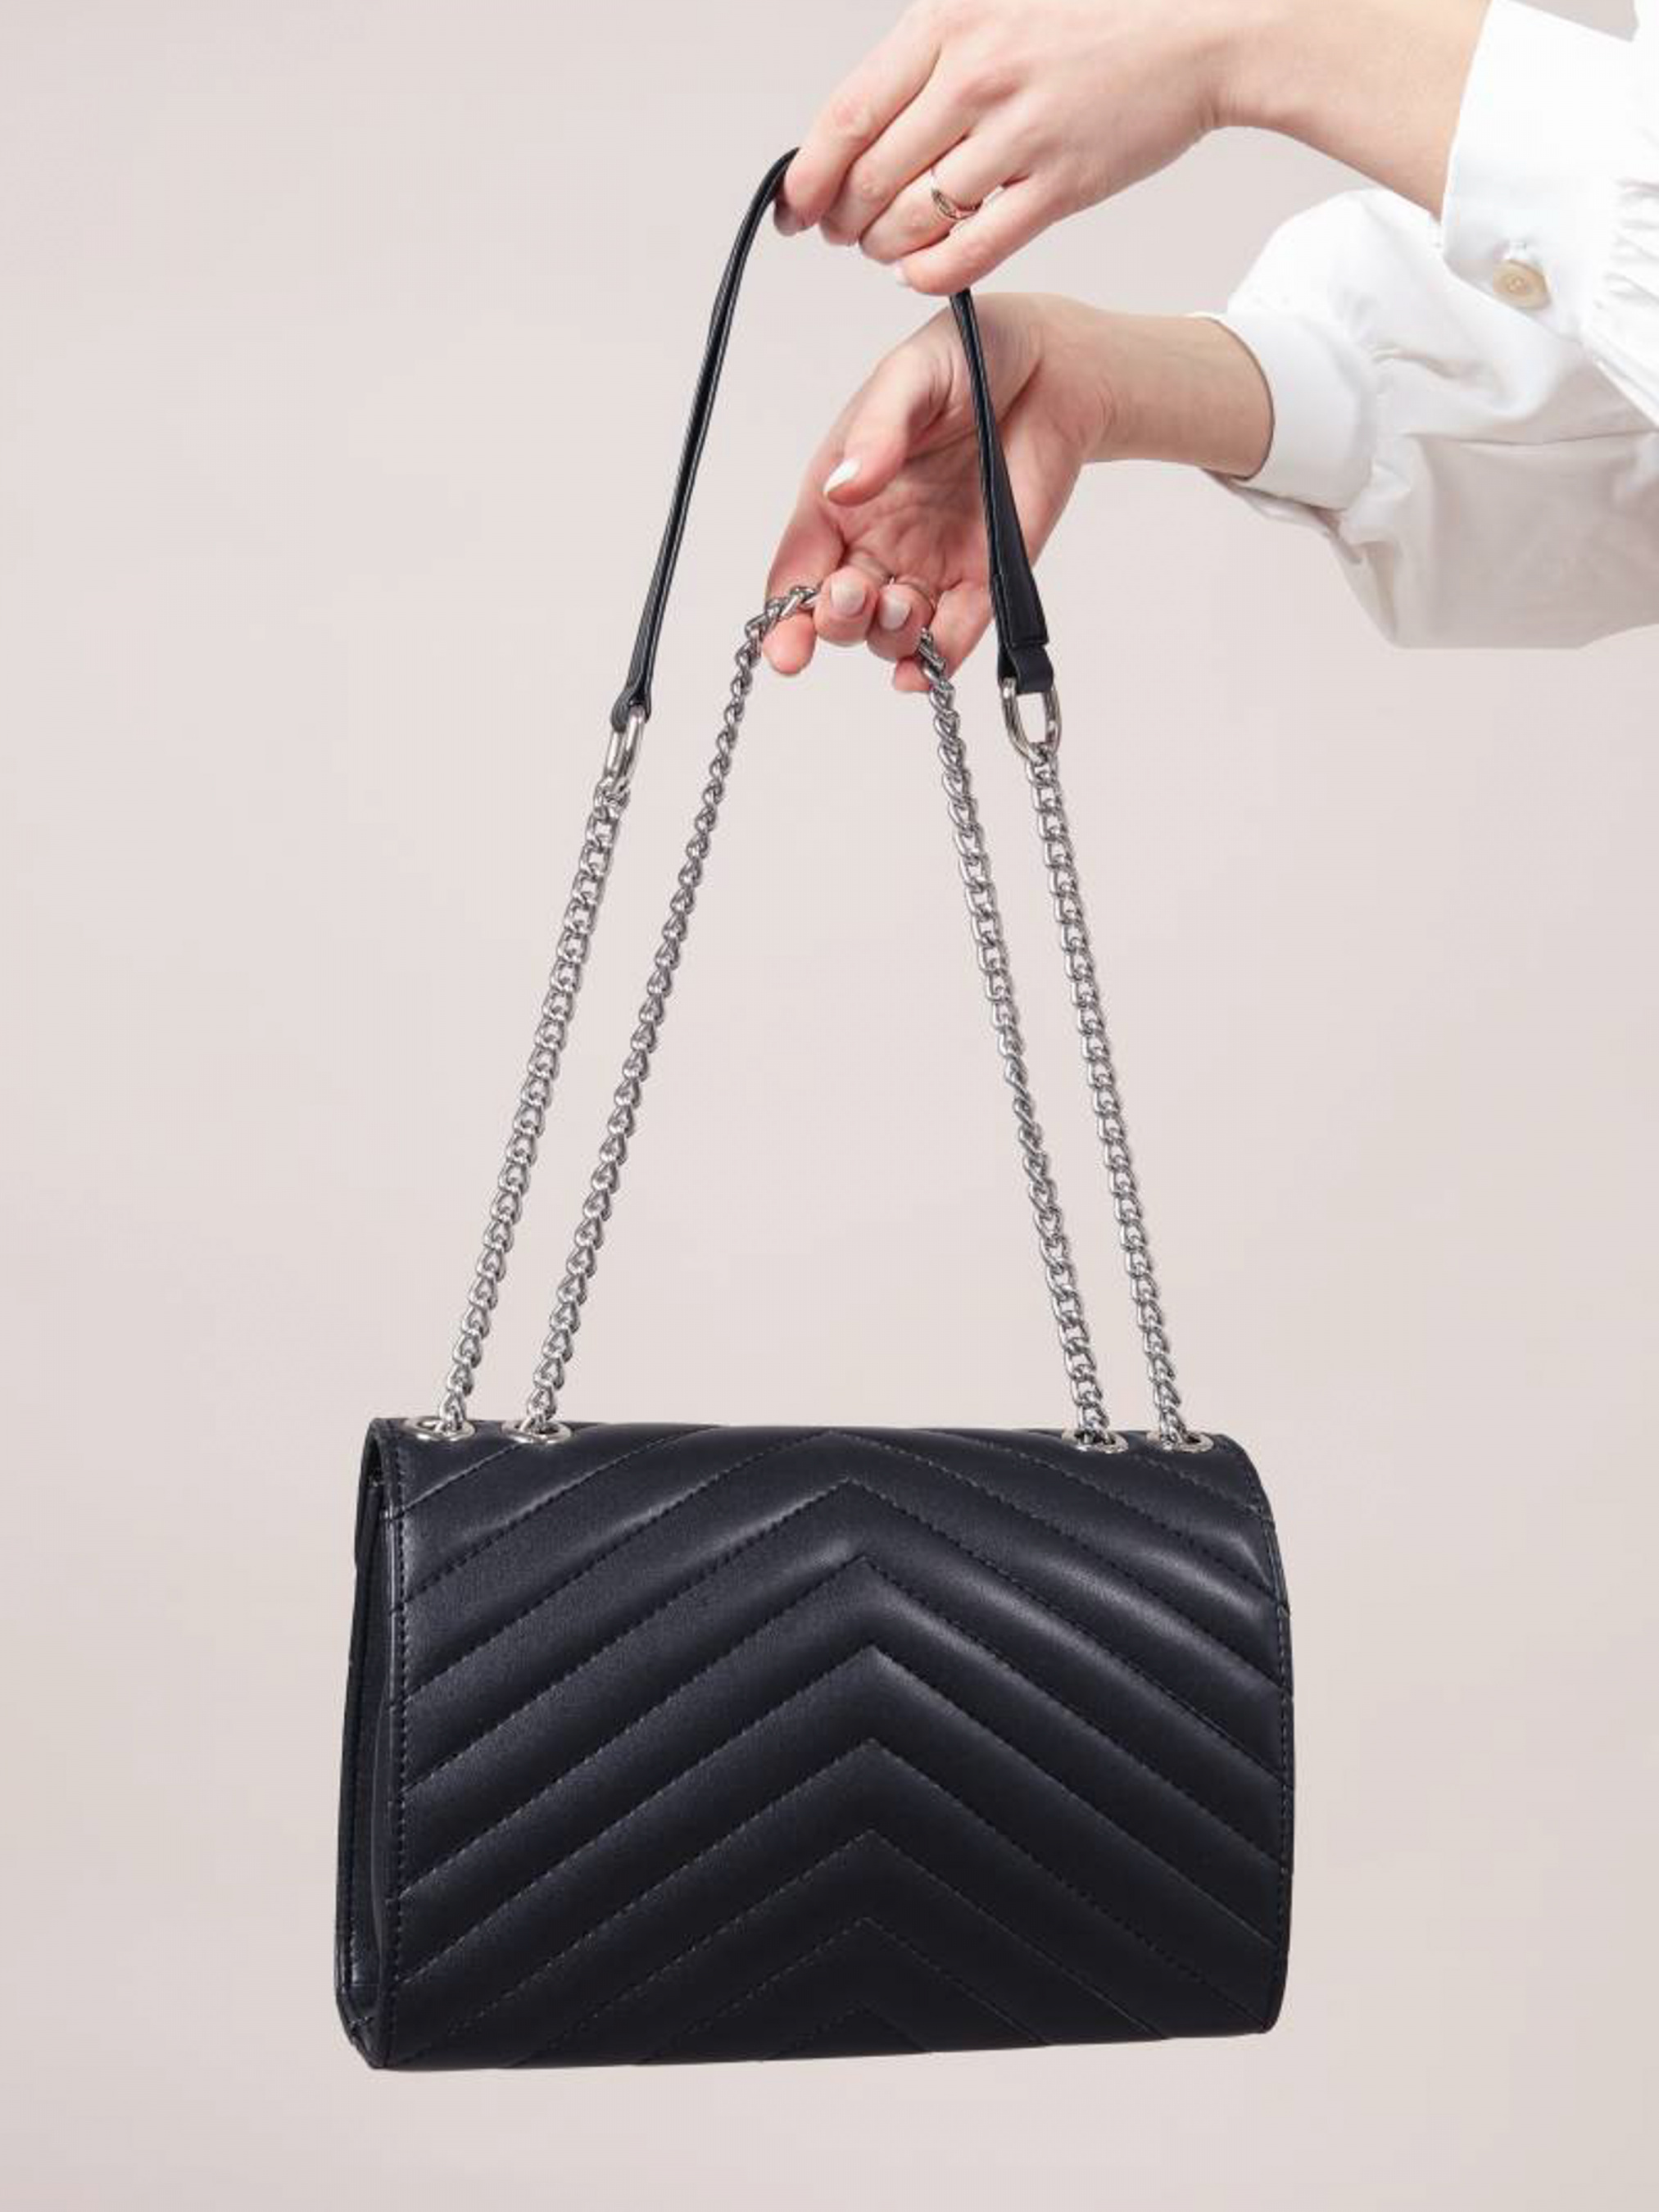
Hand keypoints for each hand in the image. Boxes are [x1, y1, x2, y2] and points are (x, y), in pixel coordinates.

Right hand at [761, 294, 1272, 688]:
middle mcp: (876, 543)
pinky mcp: (982, 582)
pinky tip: (924, 670)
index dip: (785, 616)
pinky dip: (934, 663)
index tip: (786, 649)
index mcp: (840, 498)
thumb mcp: (912, 376)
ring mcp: (928, 568)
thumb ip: (878, 430)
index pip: (799, 569)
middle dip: (836, 621)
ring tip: (904, 603)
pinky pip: (951, 639)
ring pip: (888, 635)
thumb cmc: (970, 357)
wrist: (1053, 367)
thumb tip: (843, 487)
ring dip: (886, 637)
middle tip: (854, 595)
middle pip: (838, 614)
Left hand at [776, 0, 1232, 293]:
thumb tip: (856, 131)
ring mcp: (1019, 134)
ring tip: (888, 248)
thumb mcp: (993, 10)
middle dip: (844, 222)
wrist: (1199, 30)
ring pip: (912, 221)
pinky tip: (923, 269)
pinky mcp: (1059, 185)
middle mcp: (976, 76)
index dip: (807, 178)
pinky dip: (931, 273)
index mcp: (947, 23)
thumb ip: (927, 62)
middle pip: (869, 179)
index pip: (845, 118)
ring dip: (884, 250)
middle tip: (846, 234)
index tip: (794, 209)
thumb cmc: (1094, 22)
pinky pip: (968, 254)